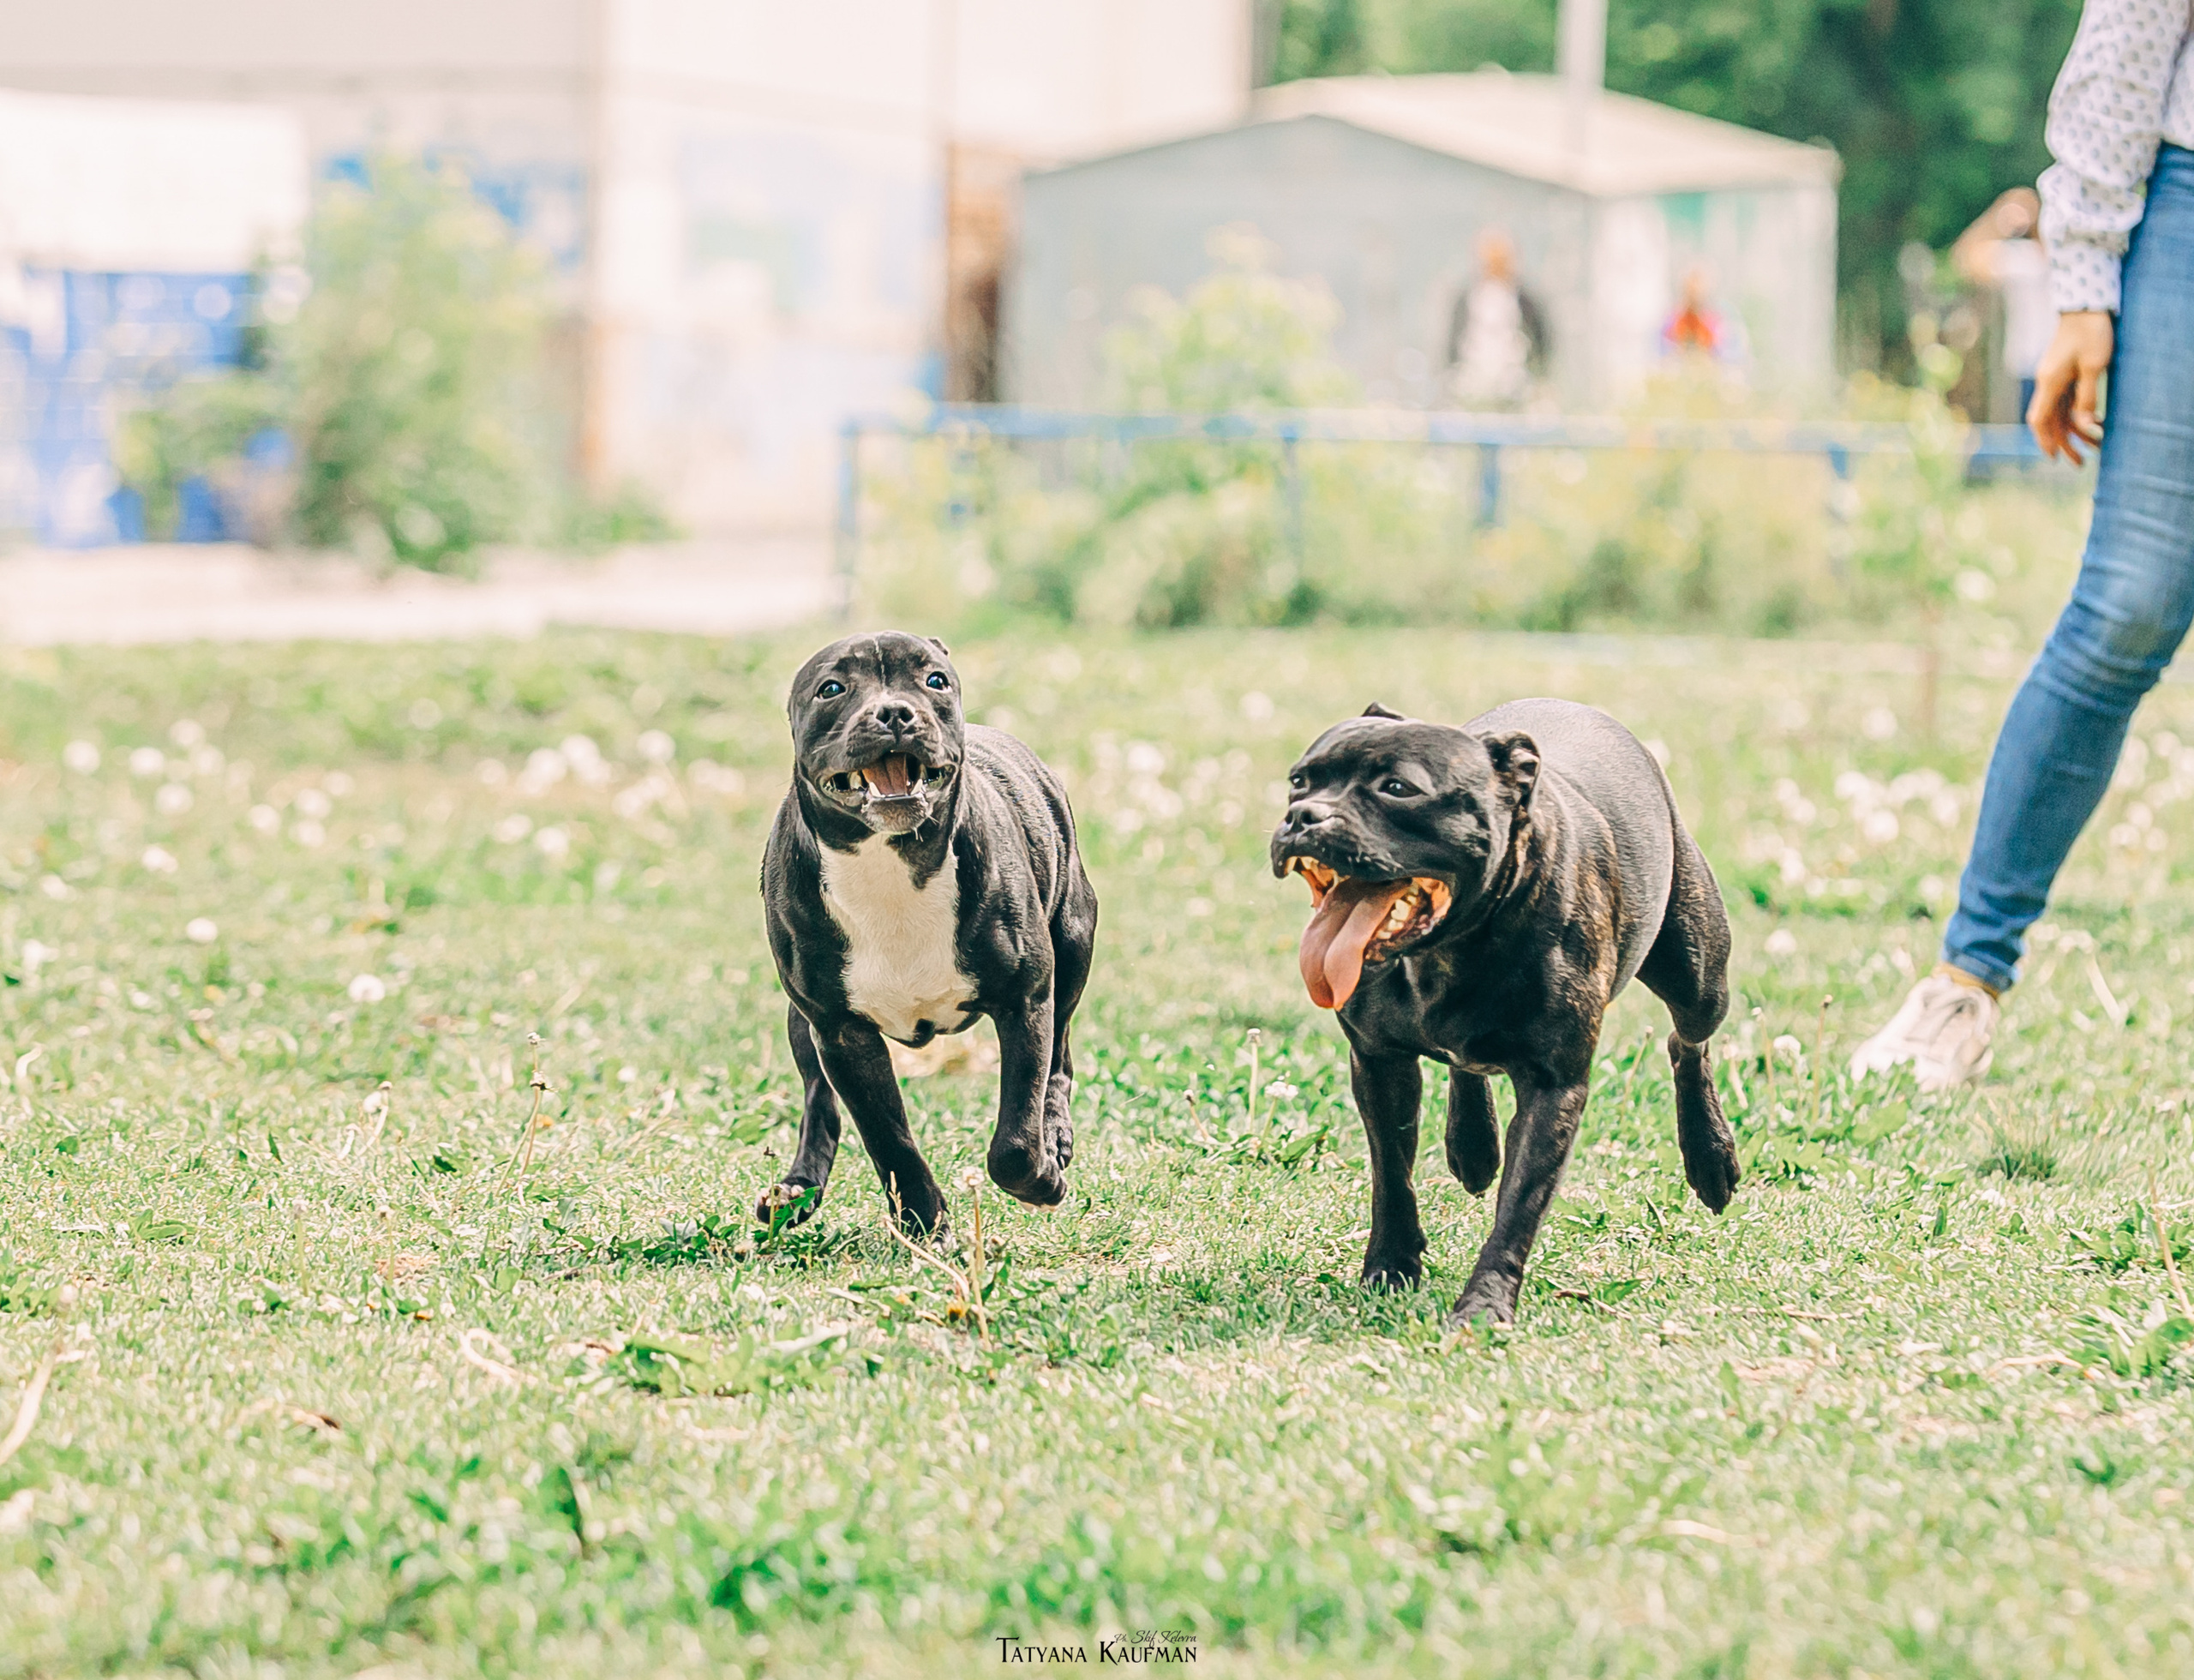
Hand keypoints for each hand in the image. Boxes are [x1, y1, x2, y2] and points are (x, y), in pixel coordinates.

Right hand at [2027, 311, 2113, 463]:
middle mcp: (2048, 384)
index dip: (2044, 441)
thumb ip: (2087, 398)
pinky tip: (2097, 422)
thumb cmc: (2091, 333)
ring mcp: (2055, 378)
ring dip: (2077, 431)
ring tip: (2098, 445)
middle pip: (2050, 422)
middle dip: (2065, 444)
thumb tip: (2083, 427)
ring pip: (2061, 414)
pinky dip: (2080, 416)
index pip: (2039, 420)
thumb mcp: (2094, 366)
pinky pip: (2068, 402)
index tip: (2055, 459)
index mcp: (2049, 383)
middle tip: (2081, 464)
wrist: (2085, 305)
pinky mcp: (2065, 374)